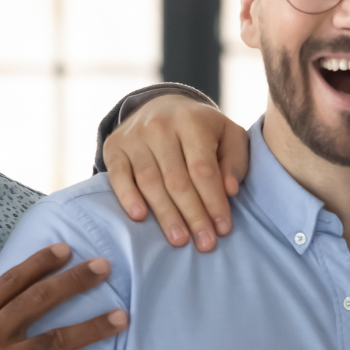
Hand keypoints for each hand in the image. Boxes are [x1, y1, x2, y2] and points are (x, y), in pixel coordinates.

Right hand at [104, 93, 250, 250]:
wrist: (161, 105)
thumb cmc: (203, 129)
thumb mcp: (229, 136)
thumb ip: (235, 161)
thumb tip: (230, 190)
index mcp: (193, 122)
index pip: (203, 169)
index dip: (213, 202)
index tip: (223, 229)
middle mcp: (161, 126)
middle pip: (177, 180)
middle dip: (193, 216)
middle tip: (205, 244)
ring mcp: (135, 136)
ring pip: (150, 182)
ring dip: (166, 215)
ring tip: (179, 240)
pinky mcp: (114, 146)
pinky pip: (119, 176)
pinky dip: (127, 197)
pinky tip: (139, 217)